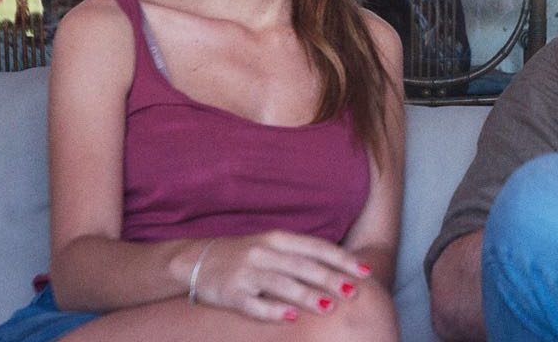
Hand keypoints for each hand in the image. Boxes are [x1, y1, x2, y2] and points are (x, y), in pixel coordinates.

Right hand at [191, 230, 372, 321]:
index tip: (364, 271)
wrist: (194, 261)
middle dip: (331, 280)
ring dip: (307, 296)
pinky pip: (254, 305)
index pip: (316, 248)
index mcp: (277, 239)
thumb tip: (339, 266)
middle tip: (354, 292)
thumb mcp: (271, 246)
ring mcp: (246, 274)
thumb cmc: (243, 255)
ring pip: (282, 285)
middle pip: (303, 267)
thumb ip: (300, 253)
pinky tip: (291, 318)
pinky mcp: (231, 294)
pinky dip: (273, 311)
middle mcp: (263, 253)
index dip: (342, 259)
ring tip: (328, 307)